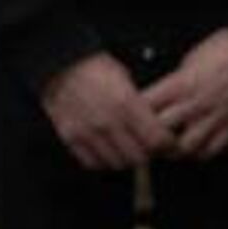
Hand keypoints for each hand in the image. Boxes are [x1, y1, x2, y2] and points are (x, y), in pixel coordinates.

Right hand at [41, 50, 176, 171]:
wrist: (60, 65)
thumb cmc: (95, 67)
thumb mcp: (126, 78)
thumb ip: (140, 106)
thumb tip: (156, 126)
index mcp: (125, 103)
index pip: (156, 140)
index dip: (166, 144)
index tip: (166, 141)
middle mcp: (108, 122)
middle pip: (138, 157)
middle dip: (147, 154)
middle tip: (147, 147)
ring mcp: (88, 132)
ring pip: (117, 163)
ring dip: (125, 158)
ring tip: (127, 148)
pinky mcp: (71, 138)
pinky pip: (93, 163)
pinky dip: (103, 160)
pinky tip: (107, 149)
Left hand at [140, 27, 227, 159]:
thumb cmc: (225, 47)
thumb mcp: (189, 59)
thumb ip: (175, 82)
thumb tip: (162, 96)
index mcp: (183, 83)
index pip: (146, 107)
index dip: (134, 113)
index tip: (129, 115)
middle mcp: (197, 104)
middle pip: (161, 132)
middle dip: (148, 135)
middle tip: (143, 135)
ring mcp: (215, 117)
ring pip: (185, 148)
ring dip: (173, 149)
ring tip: (168, 145)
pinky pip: (211, 150)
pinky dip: (199, 152)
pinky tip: (193, 146)